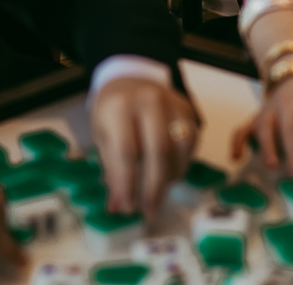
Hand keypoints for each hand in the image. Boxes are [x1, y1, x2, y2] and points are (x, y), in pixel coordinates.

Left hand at [90, 78, 198, 219]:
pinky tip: (170, 174)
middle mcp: (149, 101)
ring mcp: (172, 103)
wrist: (131, 80)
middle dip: (154, 187)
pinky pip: (190, 143)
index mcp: (120, 107)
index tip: (127, 207)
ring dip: (170, 177)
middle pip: (158, 151)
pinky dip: (181, 164)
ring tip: (159, 193)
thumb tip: (118, 206)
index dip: (127, 184)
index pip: (126, 151)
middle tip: (149, 210)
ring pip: (179, 148)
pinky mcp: (188, 109)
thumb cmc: (113, 111)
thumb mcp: (102, 135)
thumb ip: (112, 169)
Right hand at [231, 72, 292, 177]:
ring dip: (267, 145)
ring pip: (265, 126)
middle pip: (289, 126)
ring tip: (271, 165)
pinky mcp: (256, 116)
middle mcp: (288, 104)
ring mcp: (270, 110)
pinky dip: (237, 142)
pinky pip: (242, 128)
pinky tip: (236, 157)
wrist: (292, 74)